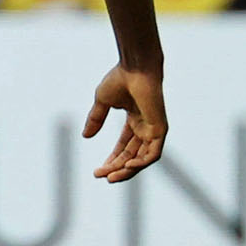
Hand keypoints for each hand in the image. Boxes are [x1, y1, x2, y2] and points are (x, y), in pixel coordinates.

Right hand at [83, 63, 165, 182]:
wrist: (135, 68)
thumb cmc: (120, 79)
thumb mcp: (102, 102)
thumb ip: (96, 119)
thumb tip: (86, 136)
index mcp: (135, 120)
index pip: (124, 147)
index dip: (111, 159)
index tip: (98, 170)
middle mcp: (145, 126)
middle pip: (132, 155)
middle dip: (116, 167)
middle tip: (102, 175)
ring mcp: (154, 129)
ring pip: (142, 158)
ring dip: (128, 170)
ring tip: (112, 177)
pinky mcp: (160, 129)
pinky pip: (153, 153)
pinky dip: (141, 162)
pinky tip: (127, 166)